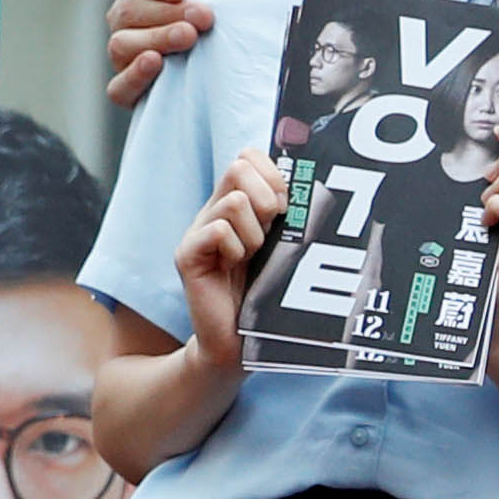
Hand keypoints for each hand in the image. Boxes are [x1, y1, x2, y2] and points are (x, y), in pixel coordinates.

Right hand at [104, 0, 226, 110]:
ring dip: (158, 39)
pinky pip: (119, 86)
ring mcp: (124, 54)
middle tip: (203, 17)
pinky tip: (155, 62)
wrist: (240, 50)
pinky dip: (135, 75)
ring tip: (189, 37)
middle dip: (168, 13)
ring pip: (123, 44)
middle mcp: (124, 18)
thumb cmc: (218, 6)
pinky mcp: (130, 89)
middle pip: (128, 10)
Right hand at [175, 148, 284, 371]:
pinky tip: (234, 267)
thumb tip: (311, 183)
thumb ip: (289, 216)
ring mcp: (198, 231)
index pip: (248, 156)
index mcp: (237, 205)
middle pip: (239, 166)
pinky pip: (218, 230)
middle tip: (270, 232)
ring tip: (252, 258)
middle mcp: (214, 211)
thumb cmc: (267, 294)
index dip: (272, 172)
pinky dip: (235, 248)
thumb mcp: (284, 247)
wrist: (240, 342)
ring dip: (255, 234)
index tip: (285, 206)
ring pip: (235, 202)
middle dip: (267, 198)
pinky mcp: (187, 255)